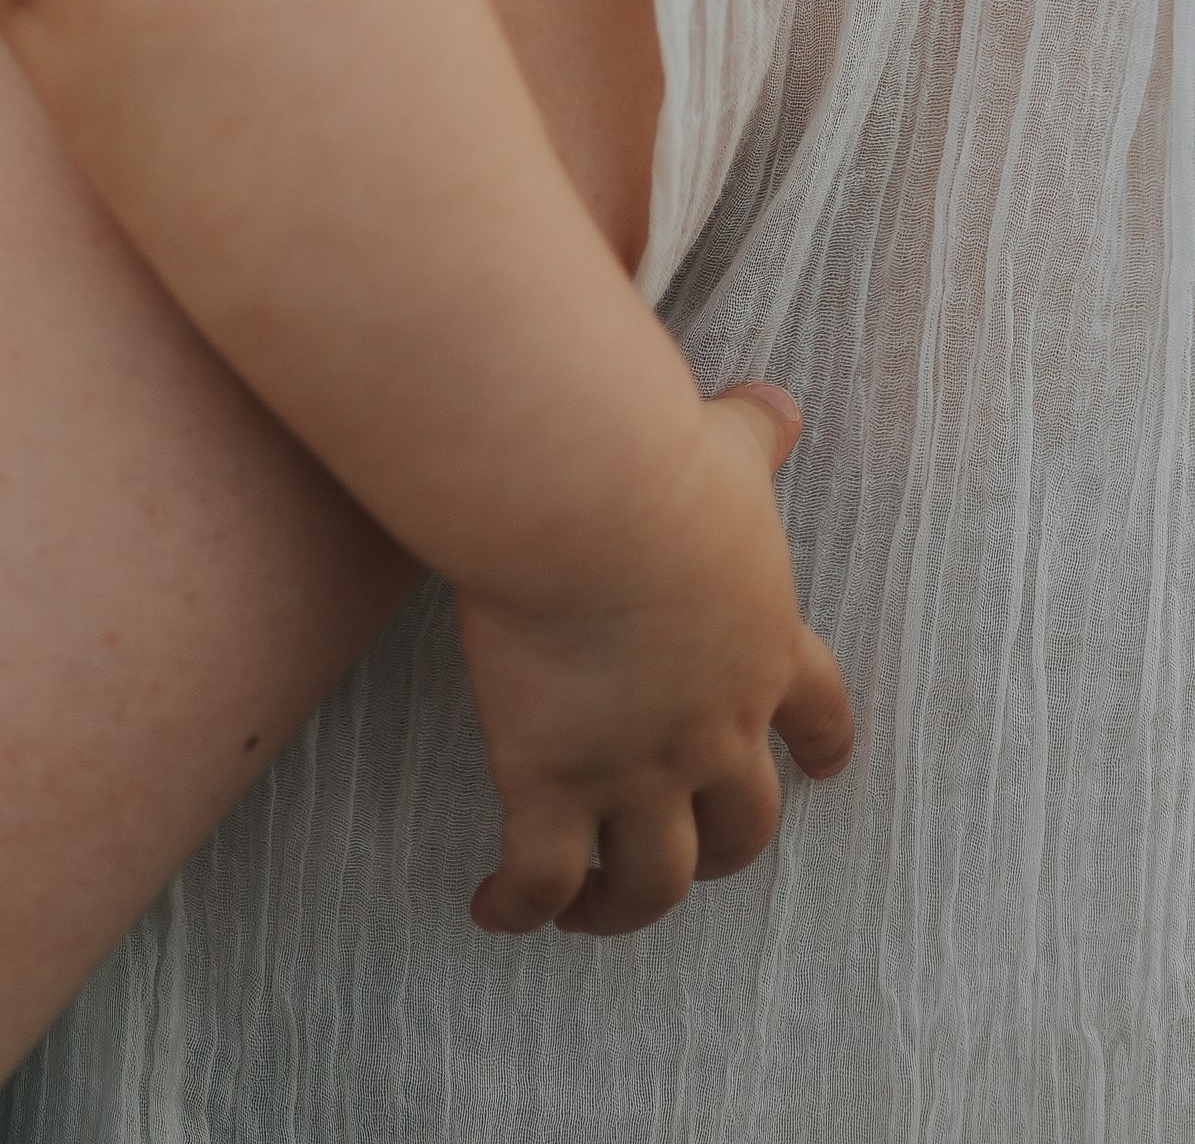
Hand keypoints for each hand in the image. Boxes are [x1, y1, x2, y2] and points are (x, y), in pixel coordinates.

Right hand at [461, 380, 853, 938]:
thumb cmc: (653, 461)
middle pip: (742, 828)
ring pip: (654, 880)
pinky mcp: (551, 783)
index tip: (820, 774)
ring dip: (627, 906)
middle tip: (690, 859)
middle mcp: (712, 727)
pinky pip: (542, 879)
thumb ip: (755, 436)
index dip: (818, 748)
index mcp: (763, 647)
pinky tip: (495, 910)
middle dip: (721, 853)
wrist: (585, 499)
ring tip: (591, 912)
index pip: (818, 714)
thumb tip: (779, 404)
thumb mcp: (724, 446)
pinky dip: (522, 906)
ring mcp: (635, 767)